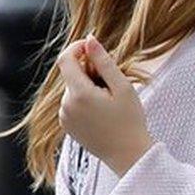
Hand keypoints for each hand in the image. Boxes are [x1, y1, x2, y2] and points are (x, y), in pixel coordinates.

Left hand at [56, 33, 153, 177]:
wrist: (128, 154)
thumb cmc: (129, 120)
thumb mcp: (122, 86)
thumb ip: (103, 61)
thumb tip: (90, 39)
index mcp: (79, 94)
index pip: (65, 59)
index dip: (77, 47)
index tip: (92, 46)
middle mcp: (66, 105)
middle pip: (71, 74)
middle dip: (89, 69)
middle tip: (112, 81)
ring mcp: (64, 116)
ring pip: (73, 87)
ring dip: (88, 84)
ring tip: (109, 99)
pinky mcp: (67, 125)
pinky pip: (72, 102)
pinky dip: (85, 98)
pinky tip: (102, 110)